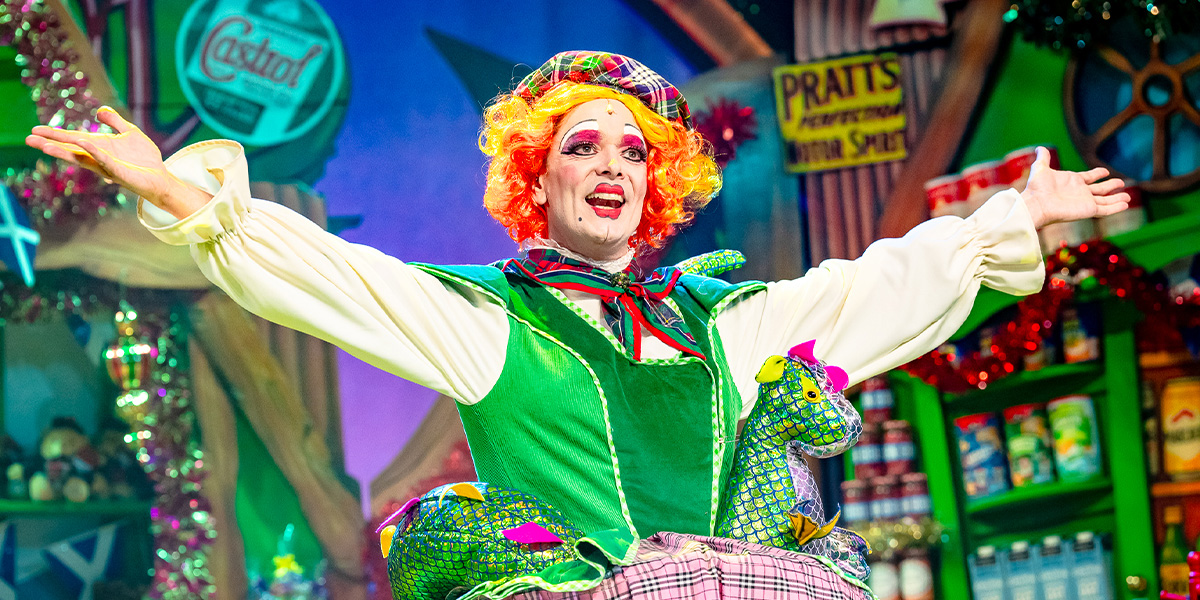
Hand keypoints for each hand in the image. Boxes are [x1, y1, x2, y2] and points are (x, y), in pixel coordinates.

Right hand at [25, 106, 210, 218]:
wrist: (160, 177)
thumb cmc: (144, 159)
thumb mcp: (129, 133)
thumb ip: (115, 121)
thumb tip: (99, 110)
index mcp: (99, 148)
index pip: (73, 140)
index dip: (55, 135)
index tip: (35, 130)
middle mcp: (99, 158)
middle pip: (70, 150)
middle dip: (50, 144)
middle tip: (28, 139)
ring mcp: (107, 166)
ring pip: (82, 158)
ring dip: (64, 152)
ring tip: (45, 146)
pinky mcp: (120, 174)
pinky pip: (105, 162)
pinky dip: (94, 153)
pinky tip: (83, 144)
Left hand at [1019, 146, 1130, 228]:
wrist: (1036, 203)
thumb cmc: (1037, 188)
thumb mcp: (1041, 168)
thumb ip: (1043, 158)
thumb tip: (1040, 148)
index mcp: (1072, 182)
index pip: (1088, 177)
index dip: (1097, 174)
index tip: (1105, 171)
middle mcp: (1080, 192)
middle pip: (1100, 190)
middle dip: (1111, 186)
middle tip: (1122, 183)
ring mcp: (1085, 202)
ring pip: (1106, 200)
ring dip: (1117, 198)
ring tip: (1128, 197)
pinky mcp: (1088, 210)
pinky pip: (1105, 209)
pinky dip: (1116, 207)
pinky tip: (1126, 204)